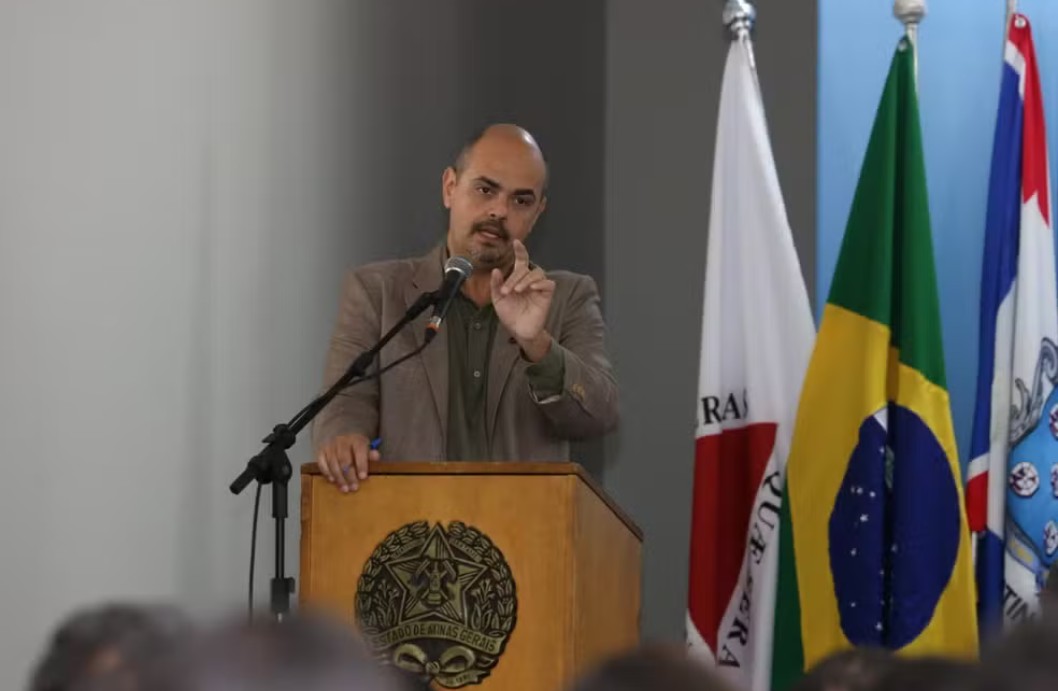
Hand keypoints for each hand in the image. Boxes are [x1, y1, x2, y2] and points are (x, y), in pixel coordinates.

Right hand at [315, 433, 379, 492]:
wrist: (341, 435)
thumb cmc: (356, 447)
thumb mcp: (366, 448)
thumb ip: (370, 454)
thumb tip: (376, 456)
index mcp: (356, 440)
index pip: (359, 451)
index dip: (361, 464)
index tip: (363, 477)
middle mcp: (342, 441)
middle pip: (345, 460)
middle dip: (350, 475)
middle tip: (354, 488)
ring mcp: (330, 446)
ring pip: (333, 463)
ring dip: (339, 477)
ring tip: (345, 489)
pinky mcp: (321, 451)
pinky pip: (322, 463)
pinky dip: (327, 473)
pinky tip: (332, 481)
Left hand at [491, 239, 555, 359]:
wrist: (518, 330)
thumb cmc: (510, 314)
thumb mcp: (498, 299)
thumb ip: (496, 284)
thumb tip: (496, 270)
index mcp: (518, 278)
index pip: (521, 261)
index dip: (520, 251)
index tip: (516, 242)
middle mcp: (529, 280)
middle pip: (526, 268)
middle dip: (514, 277)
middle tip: (506, 290)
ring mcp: (539, 287)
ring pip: (537, 273)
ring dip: (525, 280)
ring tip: (517, 290)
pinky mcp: (547, 295)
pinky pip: (548, 284)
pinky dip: (540, 284)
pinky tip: (531, 288)